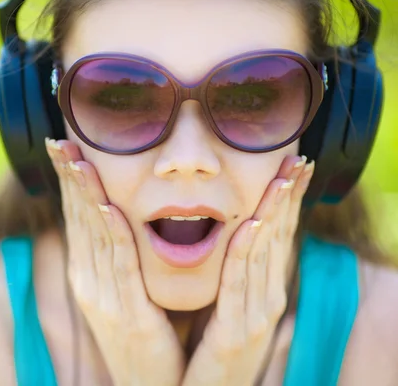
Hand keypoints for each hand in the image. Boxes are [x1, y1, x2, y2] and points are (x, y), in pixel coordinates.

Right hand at [45, 138, 184, 385]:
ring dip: (85, 194)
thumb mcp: (127, 289)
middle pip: (79, 220)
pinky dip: (112, 233)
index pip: (78, 217)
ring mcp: (105, 298)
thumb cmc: (146, 332)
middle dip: (70, 178)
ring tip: (77, 159)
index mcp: (91, 274)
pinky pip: (121, 267)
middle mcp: (90, 282)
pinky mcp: (128, 315)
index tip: (64, 146)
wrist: (150, 383)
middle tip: (60, 140)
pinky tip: (107, 206)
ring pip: (95, 236)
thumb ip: (122, 256)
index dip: (70, 181)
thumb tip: (119, 218)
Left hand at [181, 155, 314, 385]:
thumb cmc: (211, 349)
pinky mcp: (237, 331)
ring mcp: (256, 314)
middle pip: (279, 238)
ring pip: (265, 253)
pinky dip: (247, 250)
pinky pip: (240, 282)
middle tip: (298, 159)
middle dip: (288, 197)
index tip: (292, 166)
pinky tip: (254, 224)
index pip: (277, 236)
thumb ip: (232, 275)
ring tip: (283, 178)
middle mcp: (266, 298)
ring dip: (275, 212)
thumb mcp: (227, 306)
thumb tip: (231, 239)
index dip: (287, 200)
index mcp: (262, 289)